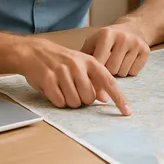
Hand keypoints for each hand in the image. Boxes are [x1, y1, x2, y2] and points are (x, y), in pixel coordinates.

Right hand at [16, 38, 130, 114]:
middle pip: (89, 98)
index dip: (119, 98)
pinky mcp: (48, 80)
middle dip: (82, 99)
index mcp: (90, 61)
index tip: (127, 111)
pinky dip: (58, 100)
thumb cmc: (62, 60)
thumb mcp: (81, 64)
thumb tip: (105, 98)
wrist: (35, 52)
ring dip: (69, 100)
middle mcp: (77, 66)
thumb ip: (95, 80)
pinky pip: (59, 102)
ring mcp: (62, 72)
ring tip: (62, 88)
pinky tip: (54, 89)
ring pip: (74, 102)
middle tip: (73, 88)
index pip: (109, 82)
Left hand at [81, 22, 150, 76]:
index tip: (93, 72)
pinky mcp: (146, 50)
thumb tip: (80, 78)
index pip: (98, 62)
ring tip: (117, 61)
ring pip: (123, 72)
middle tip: (108, 63)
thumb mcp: (93, 42)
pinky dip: (129, 71)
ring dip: (118, 71)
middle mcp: (122, 37)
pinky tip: (127, 61)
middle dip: (108, 71)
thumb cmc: (107, 39)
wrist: (132, 28)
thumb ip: (84, 58)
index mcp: (106, 34)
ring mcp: (136, 43)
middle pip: (112, 69)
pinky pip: (134, 72)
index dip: (95, 70)